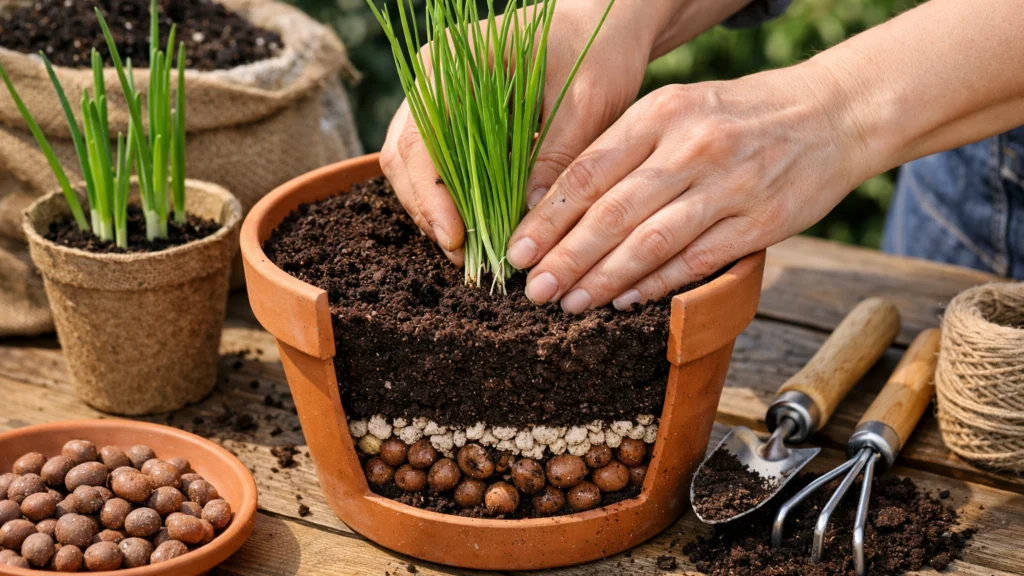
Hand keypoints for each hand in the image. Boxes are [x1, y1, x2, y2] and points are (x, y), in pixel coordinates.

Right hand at [378, 0, 690, 264]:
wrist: (606, 22)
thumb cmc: (598, 49)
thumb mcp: (586, 102)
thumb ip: (555, 155)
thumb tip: (526, 219)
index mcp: (452, 65)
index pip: (420, 140)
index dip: (431, 196)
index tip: (456, 239)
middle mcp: (434, 80)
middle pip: (403, 158)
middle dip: (428, 212)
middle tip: (462, 257)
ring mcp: (441, 100)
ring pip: (414, 166)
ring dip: (435, 210)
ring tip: (469, 251)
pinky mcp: (458, 119)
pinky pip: (438, 165)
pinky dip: (451, 198)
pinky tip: (477, 227)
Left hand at [505, 63, 873, 311]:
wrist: (831, 113)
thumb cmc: (737, 115)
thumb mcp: (677, 109)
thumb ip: (624, 149)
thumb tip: (559, 202)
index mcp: (661, 113)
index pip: (589, 170)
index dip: (548, 217)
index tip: (515, 251)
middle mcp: (691, 147)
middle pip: (613, 211)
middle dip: (565, 257)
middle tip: (532, 290)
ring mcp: (728, 186)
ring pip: (651, 241)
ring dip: (603, 278)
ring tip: (569, 303)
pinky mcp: (759, 222)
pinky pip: (696, 260)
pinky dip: (656, 284)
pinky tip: (624, 300)